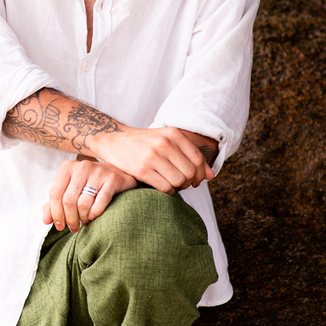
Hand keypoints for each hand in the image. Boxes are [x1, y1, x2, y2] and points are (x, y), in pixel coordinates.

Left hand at [42, 155, 137, 232]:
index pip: (55, 194)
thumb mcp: (71, 191)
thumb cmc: (90, 185)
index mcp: (67, 167)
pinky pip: (101, 201)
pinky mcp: (113, 179)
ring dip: (83, 218)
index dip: (55, 213)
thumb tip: (45, 220)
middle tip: (74, 228)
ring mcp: (98, 171)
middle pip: (68, 200)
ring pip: (83, 203)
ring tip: (85, 221)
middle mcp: (82, 166)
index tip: (59, 226)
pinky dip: (95, 212)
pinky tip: (94, 216)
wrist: (119, 174)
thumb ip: (56, 204)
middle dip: (70, 219)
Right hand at [87, 125, 215, 193]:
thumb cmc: (144, 142)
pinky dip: (167, 191)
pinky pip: (165, 188)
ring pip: (179, 182)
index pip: (198, 159)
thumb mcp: (166, 140)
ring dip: (178, 187)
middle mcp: (164, 143)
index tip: (195, 179)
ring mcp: (153, 156)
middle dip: (189, 182)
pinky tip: (161, 186)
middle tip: (182, 183)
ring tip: (171, 183)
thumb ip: (189, 154)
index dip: (201, 173)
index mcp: (173, 134)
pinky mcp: (142, 170)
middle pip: (190, 172)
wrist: (114, 140)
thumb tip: (211, 176)